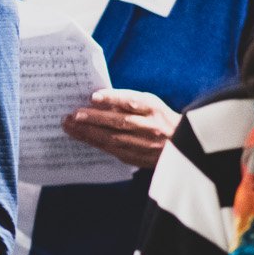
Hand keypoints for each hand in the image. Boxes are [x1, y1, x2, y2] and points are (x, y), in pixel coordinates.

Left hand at [64, 88, 178, 168]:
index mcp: (155, 109)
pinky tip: (82, 137)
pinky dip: (96, 143)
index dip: (113, 99)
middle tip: (73, 114)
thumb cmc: (160, 119)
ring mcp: (145, 145)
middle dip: (94, 118)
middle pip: (120, 122)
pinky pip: (113, 150)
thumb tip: (99, 99)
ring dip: (89, 132)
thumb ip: (129, 101)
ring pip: (113, 138)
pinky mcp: (138, 158)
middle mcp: (151, 127)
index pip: (133, 102)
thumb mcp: (151, 104)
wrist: (183, 146)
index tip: (94, 96)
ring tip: (70, 125)